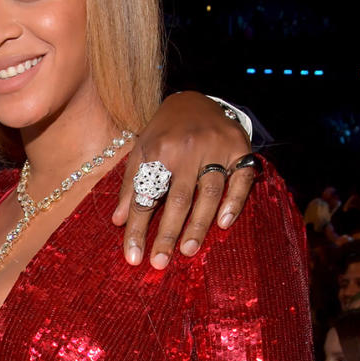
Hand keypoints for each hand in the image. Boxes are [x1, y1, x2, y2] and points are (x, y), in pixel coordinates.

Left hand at [112, 92, 254, 267]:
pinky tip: (224, 224)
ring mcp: (216, 148)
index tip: (133, 257)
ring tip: (188, 250)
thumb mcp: (140, 151)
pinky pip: (241, 179)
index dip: (137, 229)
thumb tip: (118, 221)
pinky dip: (234, 201)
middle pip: (177, 198)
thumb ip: (131, 185)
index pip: (145, 196)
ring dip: (199, 224)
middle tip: (160, 262)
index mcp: (158, 150)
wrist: (196, 98)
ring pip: (209, 192)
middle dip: (167, 233)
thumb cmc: (164, 132)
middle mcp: (187, 149)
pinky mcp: (240, 148)